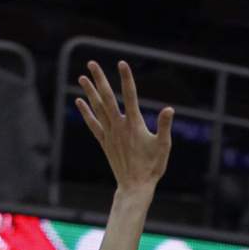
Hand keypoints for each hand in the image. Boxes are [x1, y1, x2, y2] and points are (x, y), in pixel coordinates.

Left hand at [76, 60, 172, 195]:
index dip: (126, 78)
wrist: (135, 187)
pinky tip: (79, 101)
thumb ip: (164, 126)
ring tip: (82, 77)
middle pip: (107, 98)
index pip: (130, 96)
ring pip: (98, 109)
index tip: (121, 63)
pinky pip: (93, 124)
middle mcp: (119, 127)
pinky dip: (86, 112)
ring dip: (90, 92)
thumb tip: (169, 109)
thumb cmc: (152, 167)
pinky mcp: (105, 142)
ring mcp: (110, 134)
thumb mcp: (163, 146)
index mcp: (134, 125)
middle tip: (92, 63)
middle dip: (100, 79)